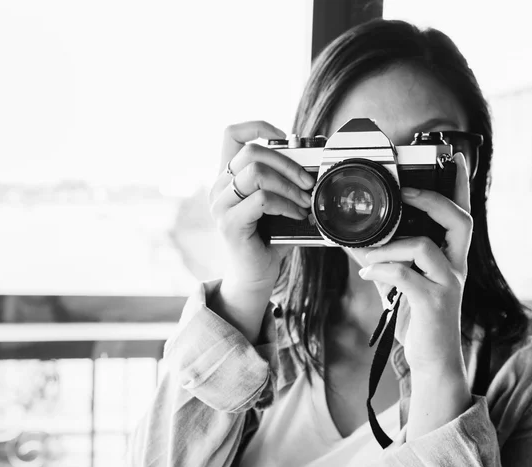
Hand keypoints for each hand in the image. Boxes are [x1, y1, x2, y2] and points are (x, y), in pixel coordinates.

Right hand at [209, 121, 314, 287]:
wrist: (256, 275)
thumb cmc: (268, 239)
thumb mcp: (276, 204)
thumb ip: (283, 183)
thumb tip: (313, 165)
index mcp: (227, 178)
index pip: (231, 135)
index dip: (258, 126)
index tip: (285, 137)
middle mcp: (218, 188)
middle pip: (251, 151)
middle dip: (288, 162)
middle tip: (308, 180)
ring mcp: (221, 206)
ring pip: (256, 172)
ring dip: (289, 184)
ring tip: (306, 199)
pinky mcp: (230, 223)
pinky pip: (262, 199)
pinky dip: (286, 203)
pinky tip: (298, 214)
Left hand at [358, 153, 471, 376]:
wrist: (431, 361)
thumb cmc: (418, 319)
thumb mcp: (400, 286)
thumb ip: (385, 262)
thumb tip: (353, 242)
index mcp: (451, 259)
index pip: (462, 216)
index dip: (459, 187)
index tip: (451, 161)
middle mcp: (455, 268)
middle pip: (459, 221)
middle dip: (431, 200)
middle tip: (406, 193)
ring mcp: (447, 285)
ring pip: (423, 246)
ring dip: (388, 245)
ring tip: (368, 255)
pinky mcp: (432, 304)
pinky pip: (404, 276)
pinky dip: (380, 269)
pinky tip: (367, 273)